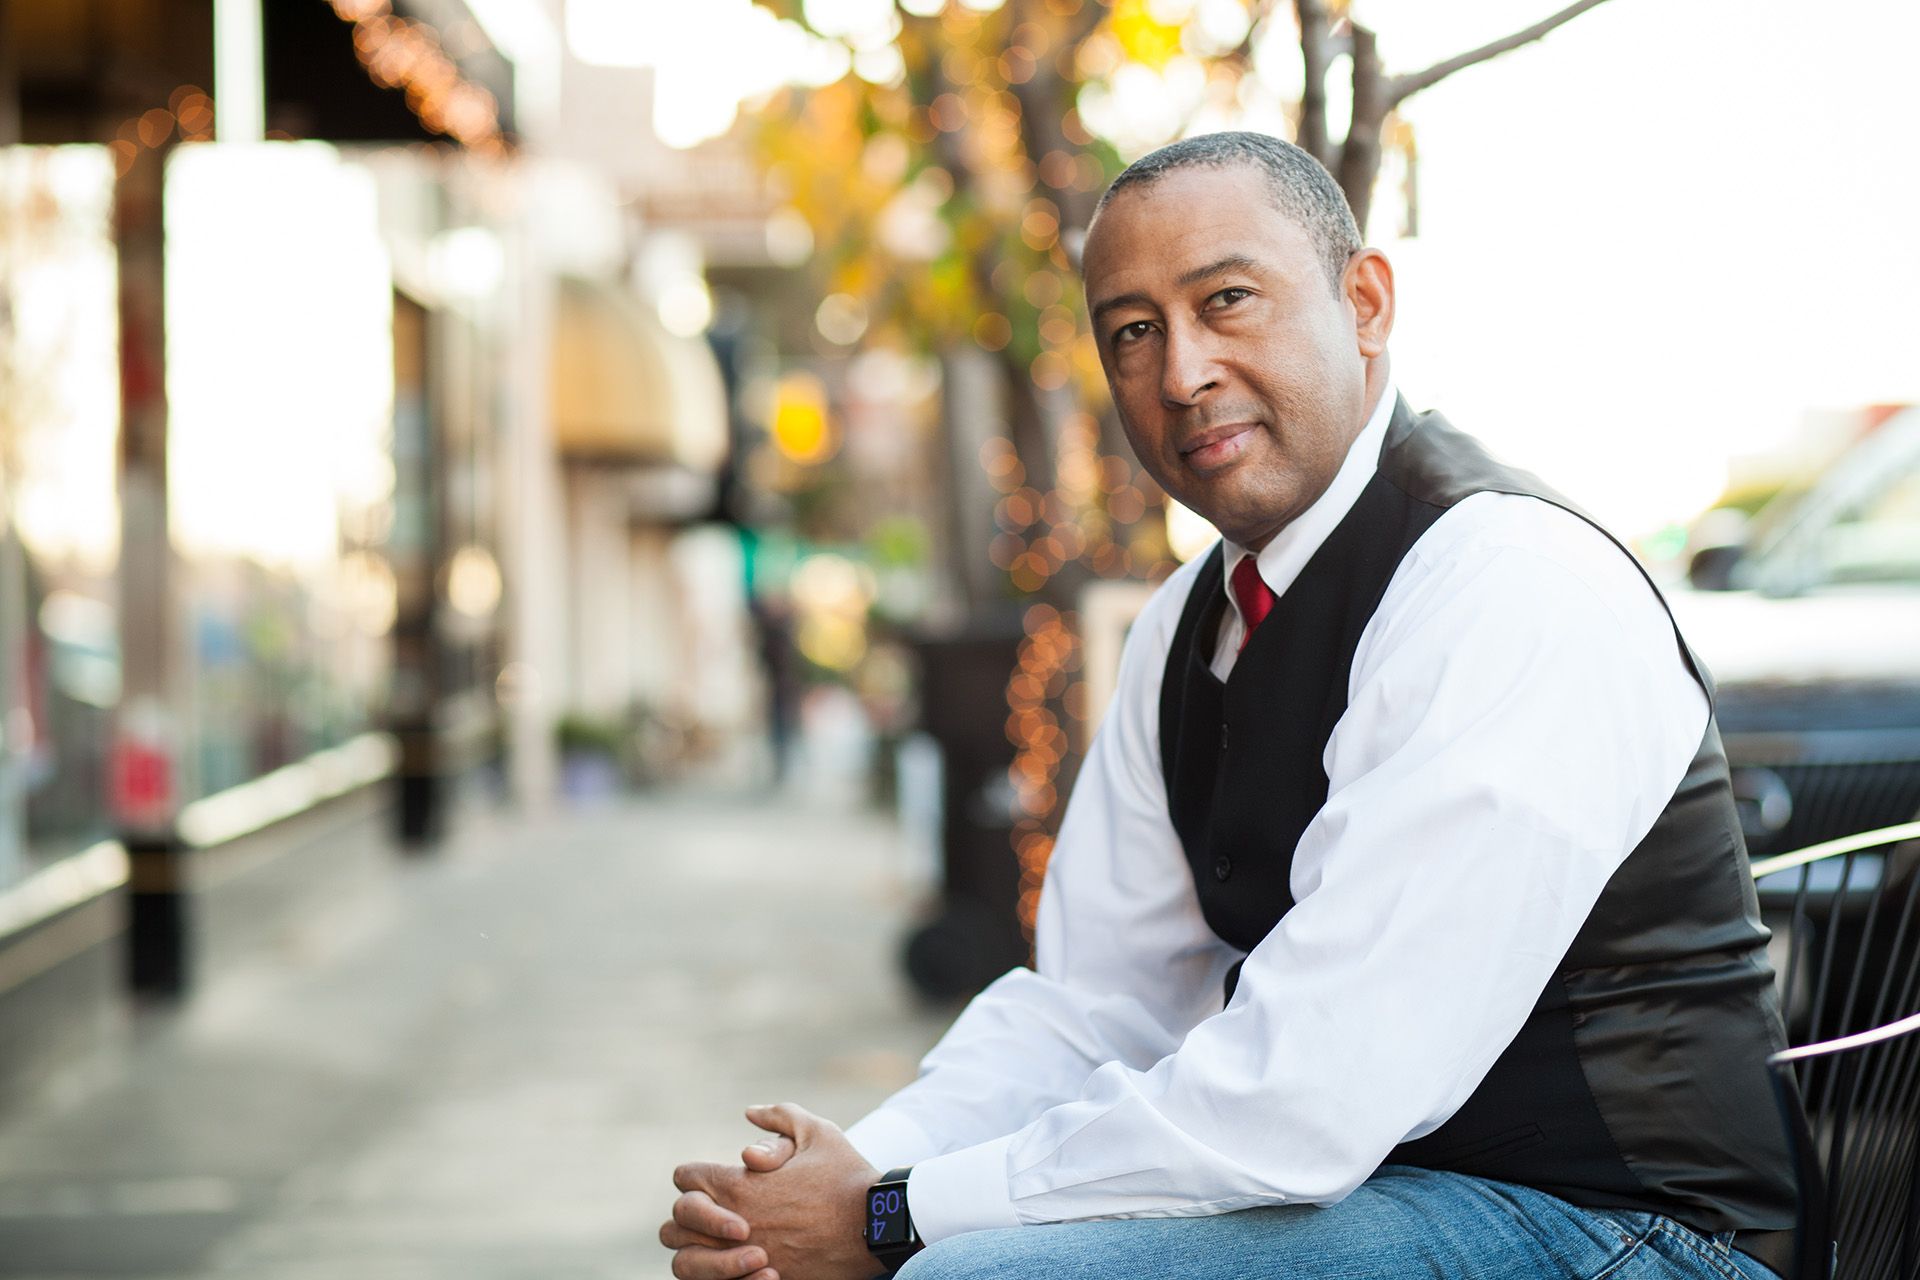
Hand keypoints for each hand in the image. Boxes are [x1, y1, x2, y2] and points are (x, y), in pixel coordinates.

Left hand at [662, 1103, 878, 1279]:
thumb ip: (778, 1117)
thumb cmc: (845, 1176)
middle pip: (676, 1223)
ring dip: (697, 1252)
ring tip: (723, 1244)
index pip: (685, 1177)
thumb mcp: (816, 1131)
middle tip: (719, 1213)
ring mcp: (743, 1258)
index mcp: (739, 1184)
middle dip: (691, 1215)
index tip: (715, 1177)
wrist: (874, 1224)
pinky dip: (720, 1278)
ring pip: (686, 1263)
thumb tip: (750, 1113)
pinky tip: (744, 1265)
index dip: (695, 1174)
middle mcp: (733, 1223)